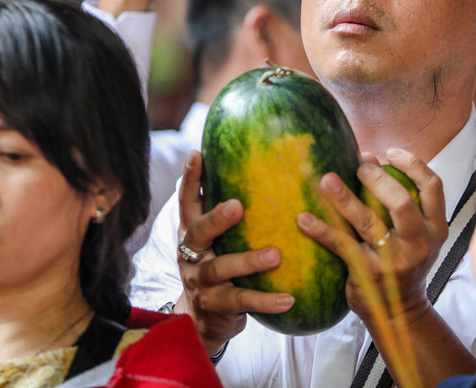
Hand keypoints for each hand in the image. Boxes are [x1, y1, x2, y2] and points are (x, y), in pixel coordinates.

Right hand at [175, 151, 293, 355]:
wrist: (203, 320)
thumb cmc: (219, 268)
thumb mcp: (217, 242)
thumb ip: (228, 217)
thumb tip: (264, 174)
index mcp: (191, 233)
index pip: (187, 202)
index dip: (190, 179)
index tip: (197, 154)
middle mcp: (191, 254)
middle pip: (199, 232)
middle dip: (217, 218)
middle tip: (238, 205)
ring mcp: (201, 281)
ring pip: (222, 267)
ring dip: (249, 260)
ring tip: (276, 254)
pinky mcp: (216, 306)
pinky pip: (242, 301)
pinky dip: (265, 300)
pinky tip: (288, 299)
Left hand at [297, 148, 446, 326]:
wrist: (400, 312)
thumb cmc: (403, 262)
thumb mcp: (417, 235)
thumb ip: (402, 202)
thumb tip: (368, 159)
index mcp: (436, 228)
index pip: (433, 186)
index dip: (412, 164)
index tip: (389, 151)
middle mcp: (419, 243)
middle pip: (402, 202)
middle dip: (377, 179)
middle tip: (359, 167)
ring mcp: (394, 261)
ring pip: (368, 222)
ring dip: (344, 198)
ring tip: (326, 180)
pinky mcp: (368, 274)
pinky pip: (341, 245)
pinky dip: (321, 229)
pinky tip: (303, 218)